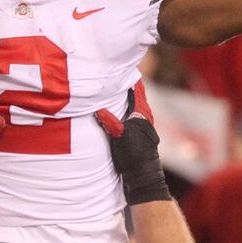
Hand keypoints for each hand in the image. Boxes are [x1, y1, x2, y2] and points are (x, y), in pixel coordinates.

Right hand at [95, 81, 169, 204]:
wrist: (142, 177)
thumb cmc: (134, 157)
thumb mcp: (120, 138)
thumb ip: (111, 122)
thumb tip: (99, 108)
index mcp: (141, 114)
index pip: (135, 89)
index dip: (127, 77)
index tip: (117, 65)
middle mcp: (142, 117)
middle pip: (131, 95)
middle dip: (120, 85)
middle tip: (106, 74)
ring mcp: (138, 125)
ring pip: (127, 106)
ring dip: (118, 98)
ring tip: (104, 89)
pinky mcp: (134, 134)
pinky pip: (124, 115)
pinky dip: (117, 109)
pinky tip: (108, 110)